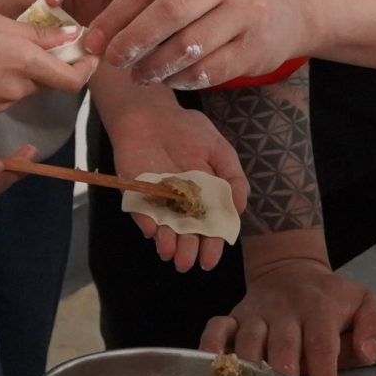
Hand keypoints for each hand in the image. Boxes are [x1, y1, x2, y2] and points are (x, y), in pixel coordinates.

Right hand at [0, 8, 93, 119]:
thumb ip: (36, 34)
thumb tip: (71, 36)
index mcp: (23, 61)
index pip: (72, 79)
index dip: (85, 70)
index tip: (88, 58)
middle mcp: (15, 89)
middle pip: (42, 81)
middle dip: (38, 65)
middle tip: (15, 42)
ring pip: (18, 90)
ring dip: (11, 74)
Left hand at [81, 0, 309, 88]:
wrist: (292, 6)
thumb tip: (104, 18)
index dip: (116, 15)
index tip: (94, 38)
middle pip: (168, 12)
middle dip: (132, 40)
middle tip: (113, 60)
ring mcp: (247, 11)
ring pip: (188, 46)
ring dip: (155, 66)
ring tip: (138, 75)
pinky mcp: (257, 46)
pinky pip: (209, 70)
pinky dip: (182, 79)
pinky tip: (170, 80)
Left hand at [97, 83, 248, 271]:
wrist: (154, 112)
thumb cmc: (188, 130)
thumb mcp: (220, 150)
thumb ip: (233, 179)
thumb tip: (240, 209)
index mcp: (203, 198)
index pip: (208, 227)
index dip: (210, 244)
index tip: (210, 259)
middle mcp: (180, 204)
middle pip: (185, 233)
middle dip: (187, 249)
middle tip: (188, 263)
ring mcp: (157, 199)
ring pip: (162, 227)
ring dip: (166, 242)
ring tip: (170, 254)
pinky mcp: (135, 191)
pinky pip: (140, 209)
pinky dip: (145, 219)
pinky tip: (152, 230)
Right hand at [201, 255, 375, 375]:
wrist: (291, 269)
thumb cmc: (331, 297)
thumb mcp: (365, 301)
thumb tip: (366, 356)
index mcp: (319, 308)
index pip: (321, 345)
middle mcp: (284, 310)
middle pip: (281, 346)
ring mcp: (255, 313)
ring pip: (248, 341)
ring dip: (249, 372)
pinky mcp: (233, 315)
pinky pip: (216, 329)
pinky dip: (210, 348)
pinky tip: (212, 372)